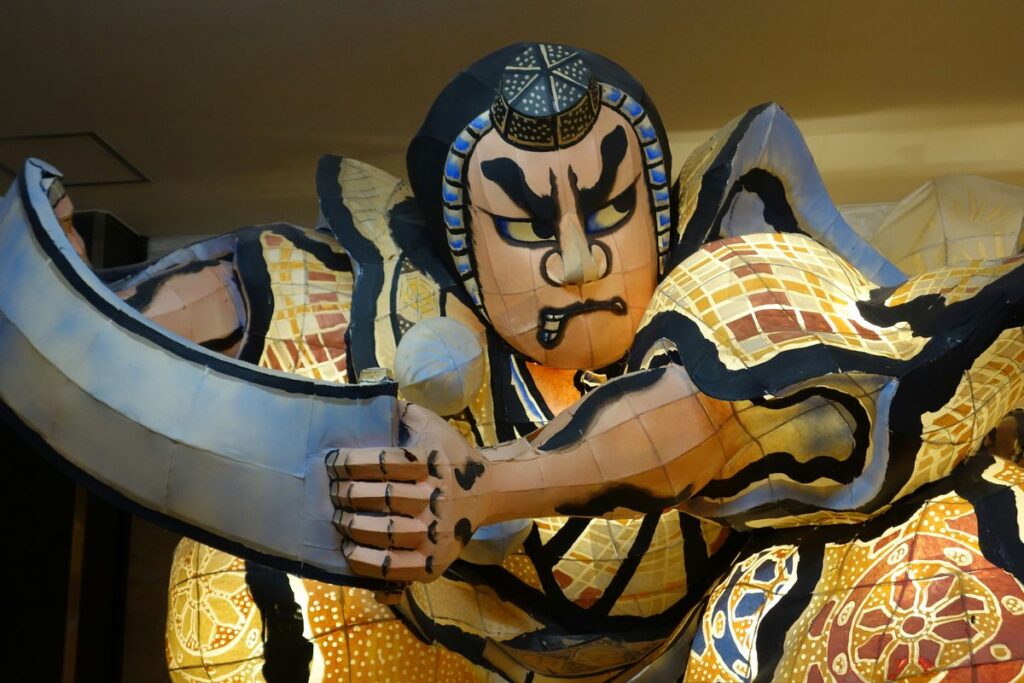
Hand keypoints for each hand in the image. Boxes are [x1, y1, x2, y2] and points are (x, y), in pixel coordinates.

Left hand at [326, 402, 491, 582]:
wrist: (489, 492)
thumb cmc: (451, 456)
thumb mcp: (433, 426)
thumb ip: (402, 412)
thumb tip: (368, 396)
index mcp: (434, 464)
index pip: (384, 463)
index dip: (351, 463)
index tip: (332, 463)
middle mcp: (437, 498)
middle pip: (381, 497)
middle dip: (346, 494)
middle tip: (332, 492)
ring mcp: (436, 534)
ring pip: (384, 532)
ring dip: (352, 526)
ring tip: (337, 518)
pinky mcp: (434, 562)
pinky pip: (394, 567)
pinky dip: (367, 561)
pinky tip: (350, 550)